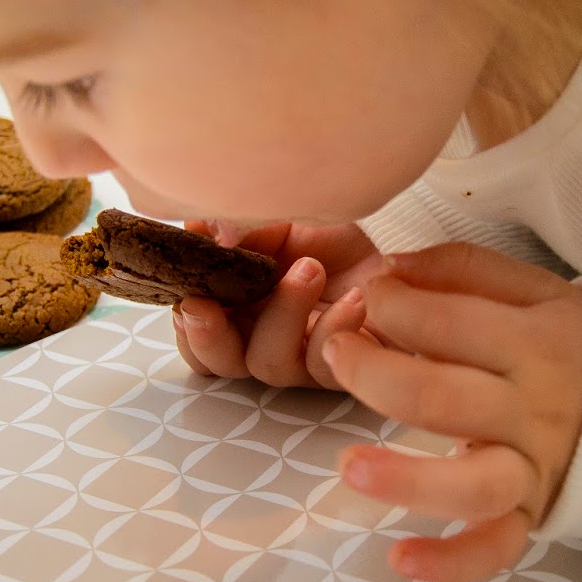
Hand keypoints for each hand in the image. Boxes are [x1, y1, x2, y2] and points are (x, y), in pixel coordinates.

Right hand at [172, 221, 383, 388]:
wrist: (398, 240)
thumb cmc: (333, 231)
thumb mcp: (281, 216)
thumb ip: (241, 225)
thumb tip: (206, 230)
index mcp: (237, 301)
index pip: (194, 327)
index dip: (183, 318)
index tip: (187, 294)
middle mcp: (261, 334)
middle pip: (218, 361)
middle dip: (206, 336)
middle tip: (204, 305)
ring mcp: (301, 354)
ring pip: (269, 363)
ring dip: (281, 316)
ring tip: (309, 270)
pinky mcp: (343, 365)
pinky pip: (327, 365)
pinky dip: (336, 329)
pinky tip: (355, 298)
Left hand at [322, 242, 581, 581]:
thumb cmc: (568, 343)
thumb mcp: (532, 288)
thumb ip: (462, 268)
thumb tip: (390, 268)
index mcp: (536, 341)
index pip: (447, 322)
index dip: (390, 304)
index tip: (368, 296)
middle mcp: (534, 408)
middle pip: (440, 398)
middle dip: (371, 373)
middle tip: (336, 353)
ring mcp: (533, 468)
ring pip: (469, 484)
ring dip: (404, 479)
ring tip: (348, 466)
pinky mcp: (530, 514)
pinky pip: (495, 547)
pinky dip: (451, 562)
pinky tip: (399, 558)